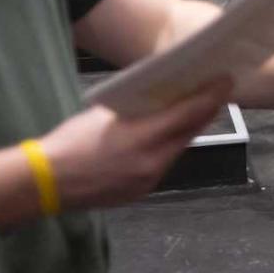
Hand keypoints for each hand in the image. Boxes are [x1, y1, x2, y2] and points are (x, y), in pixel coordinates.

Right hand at [39, 80, 232, 209]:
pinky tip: (168, 138)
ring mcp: (148, 180)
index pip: (188, 113)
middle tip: (215, 93)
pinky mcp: (142, 191)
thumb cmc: (70, 141)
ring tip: (194, 112)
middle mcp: (152, 161)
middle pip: (189, 132)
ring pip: (178, 150)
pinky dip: (168, 149)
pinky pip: (164, 165)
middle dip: (204, 112)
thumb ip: (137, 108)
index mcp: (142, 137)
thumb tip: (160, 97)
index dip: (210, 96)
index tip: (226, 81)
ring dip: (187, 131)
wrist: (47, 182)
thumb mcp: (105, 115)